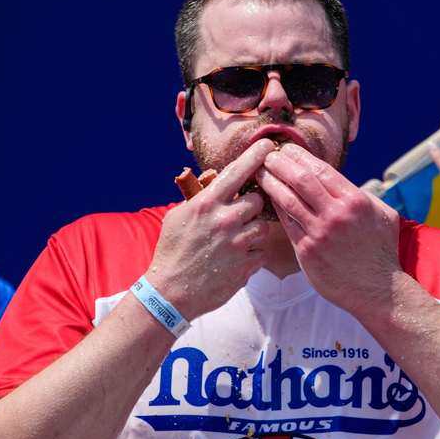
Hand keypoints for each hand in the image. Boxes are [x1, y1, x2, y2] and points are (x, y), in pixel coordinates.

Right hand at [146, 139, 276, 318]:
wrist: (170, 293)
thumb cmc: (172, 251)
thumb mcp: (178, 216)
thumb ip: (201, 196)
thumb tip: (218, 177)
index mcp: (206, 204)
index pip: (237, 172)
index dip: (255, 156)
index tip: (269, 145)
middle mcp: (224, 221)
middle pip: (258, 201)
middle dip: (252, 206)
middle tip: (238, 216)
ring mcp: (237, 244)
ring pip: (262, 227)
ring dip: (252, 231)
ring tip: (233, 241)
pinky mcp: (245, 266)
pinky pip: (261, 252)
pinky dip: (251, 255)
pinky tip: (233, 260)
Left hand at [255, 143, 401, 312]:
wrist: (377, 290)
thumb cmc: (381, 251)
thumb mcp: (383, 215)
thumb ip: (363, 196)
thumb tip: (343, 183)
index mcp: (355, 201)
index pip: (321, 169)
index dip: (300, 156)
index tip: (287, 149)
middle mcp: (335, 214)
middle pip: (300, 179)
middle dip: (280, 163)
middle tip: (268, 155)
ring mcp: (319, 234)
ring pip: (287, 200)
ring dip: (271, 182)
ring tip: (260, 172)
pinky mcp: (306, 252)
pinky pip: (287, 224)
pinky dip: (276, 207)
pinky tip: (268, 198)